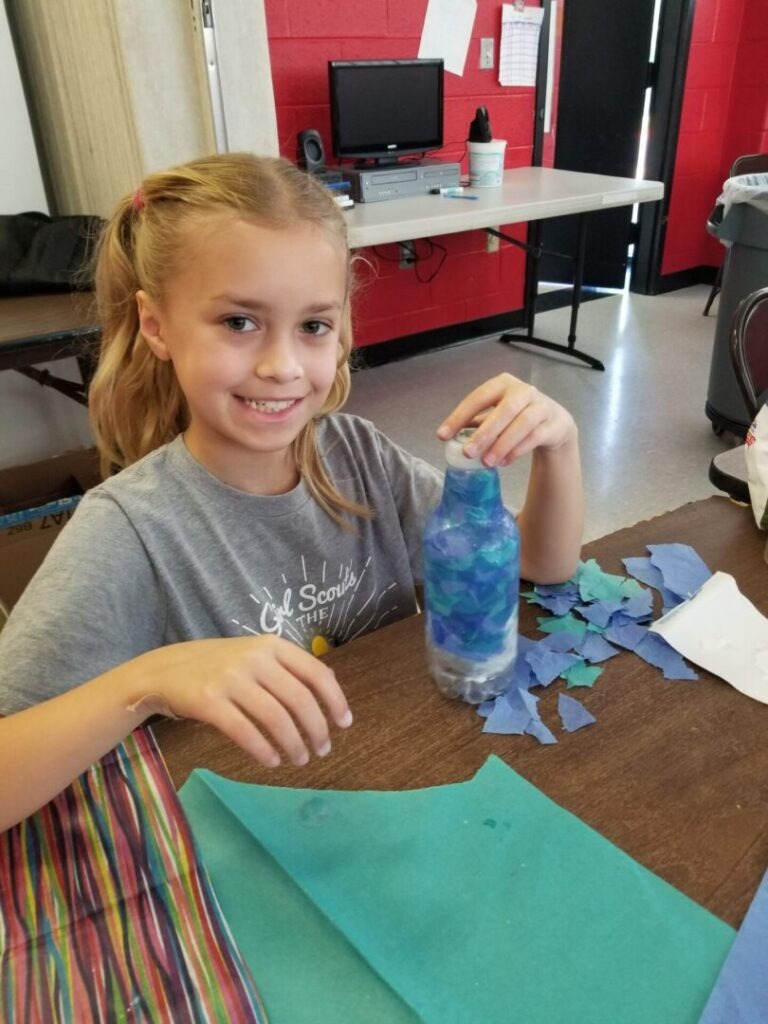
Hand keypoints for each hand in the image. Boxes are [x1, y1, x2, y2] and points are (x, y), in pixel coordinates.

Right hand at [124, 635, 351, 767]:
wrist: (164, 669)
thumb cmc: (217, 666)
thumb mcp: (254, 655)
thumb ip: (285, 669)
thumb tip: (328, 694)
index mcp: (271, 645)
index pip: (316, 672)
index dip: (335, 700)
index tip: (344, 724)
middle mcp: (254, 658)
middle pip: (299, 699)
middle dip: (317, 729)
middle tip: (323, 750)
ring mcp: (230, 678)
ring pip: (275, 718)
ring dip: (294, 744)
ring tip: (299, 759)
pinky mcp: (209, 701)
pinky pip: (245, 731)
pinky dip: (263, 750)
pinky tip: (271, 761)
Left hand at [437, 373, 576, 466]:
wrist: (555, 424)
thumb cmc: (518, 417)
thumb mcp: (496, 415)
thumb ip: (476, 423)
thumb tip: (449, 437)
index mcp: (503, 384)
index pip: (478, 397)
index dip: (459, 416)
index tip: (442, 435)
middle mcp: (523, 391)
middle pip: (504, 410)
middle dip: (484, 433)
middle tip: (467, 453)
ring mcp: (542, 406)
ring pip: (522, 424)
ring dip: (502, 444)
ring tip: (487, 462)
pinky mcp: (554, 425)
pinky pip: (535, 437)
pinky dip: (517, 451)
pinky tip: (503, 462)